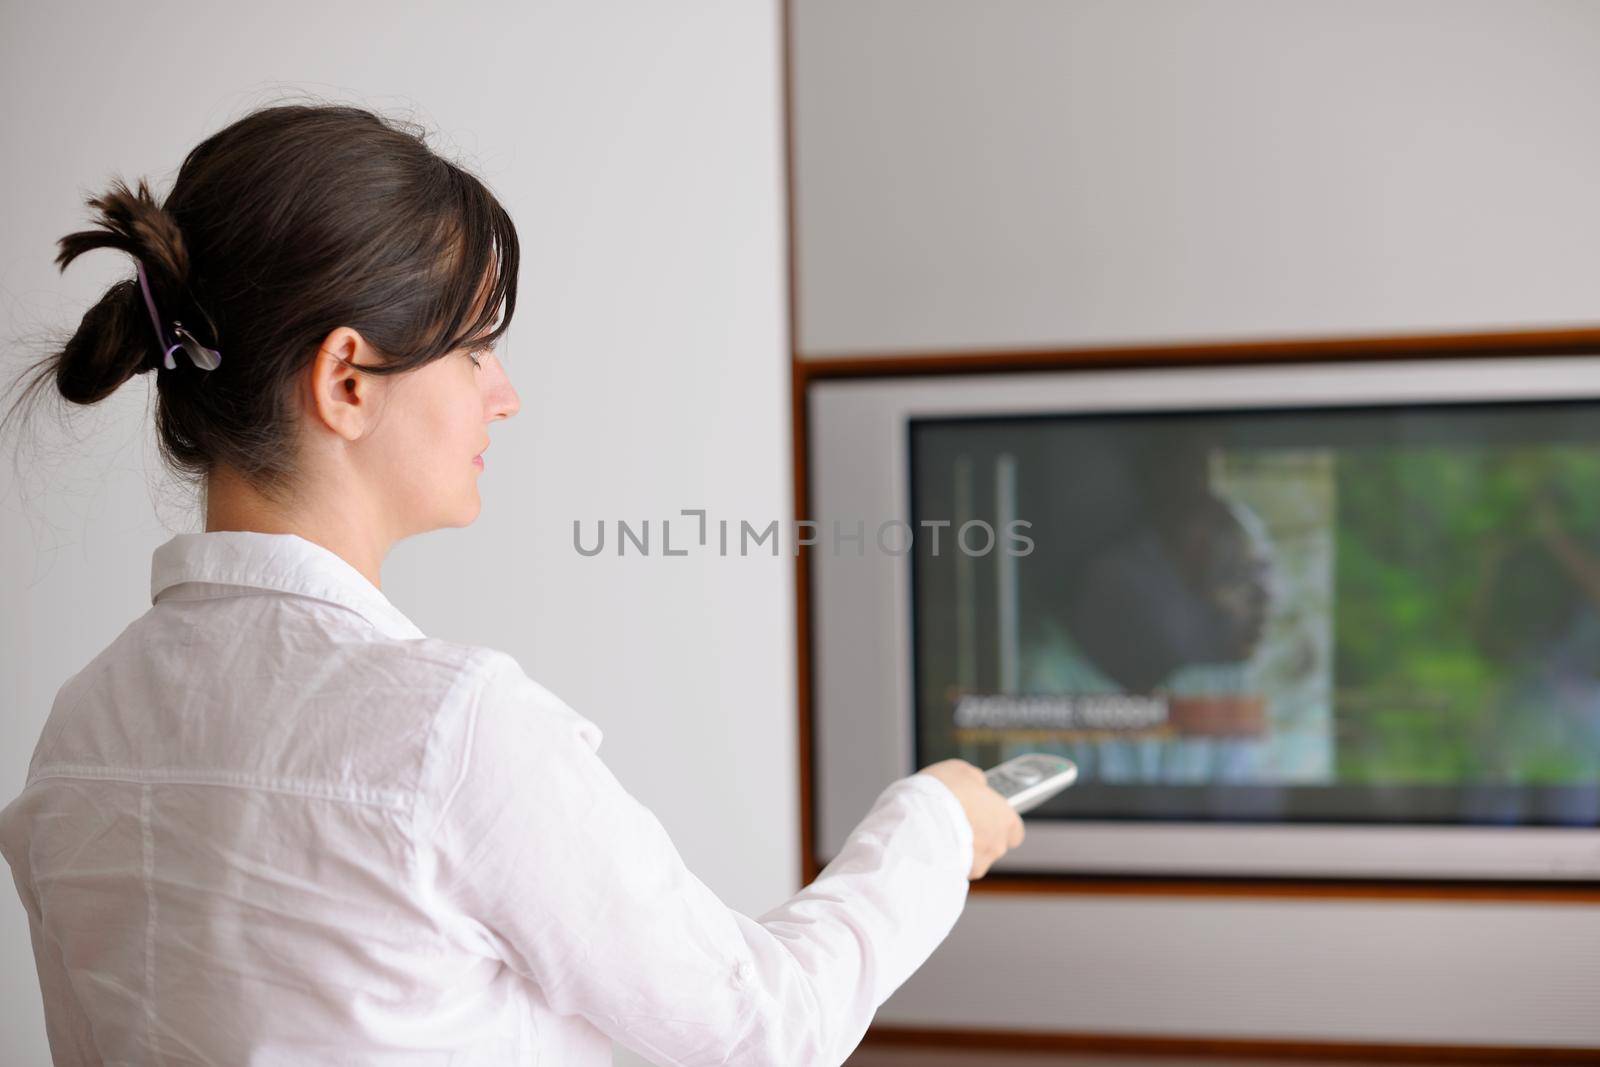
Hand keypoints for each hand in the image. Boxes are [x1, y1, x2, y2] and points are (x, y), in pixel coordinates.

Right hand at [917, 759, 1024, 878]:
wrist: (917, 822)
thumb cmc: (942, 794)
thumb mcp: (961, 771)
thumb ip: (976, 780)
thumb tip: (977, 782)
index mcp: (1006, 819)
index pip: (1015, 828)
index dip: (999, 821)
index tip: (986, 812)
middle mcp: (997, 845)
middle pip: (993, 844)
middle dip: (979, 835)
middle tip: (959, 820)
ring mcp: (979, 863)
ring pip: (974, 858)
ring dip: (962, 848)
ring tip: (940, 832)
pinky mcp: (958, 875)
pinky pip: (955, 867)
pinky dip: (947, 859)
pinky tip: (932, 846)